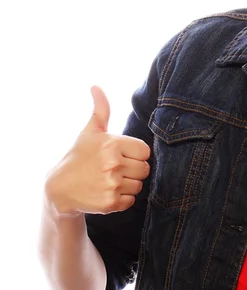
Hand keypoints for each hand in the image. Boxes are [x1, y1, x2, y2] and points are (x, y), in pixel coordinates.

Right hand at [44, 85, 150, 216]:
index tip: (122, 155)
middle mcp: (113, 164)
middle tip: (115, 169)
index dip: (135, 154)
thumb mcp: (90, 131)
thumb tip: (95, 86)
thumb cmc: (79, 156)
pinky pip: (131, 201)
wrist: (59, 188)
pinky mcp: (110, 203)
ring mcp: (111, 184)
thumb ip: (100, 109)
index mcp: (112, 144)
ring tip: (110, 180)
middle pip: (144, 169)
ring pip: (139, 185)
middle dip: (133, 169)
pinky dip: (122, 199)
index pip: (145, 151)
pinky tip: (107, 192)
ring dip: (128, 184)